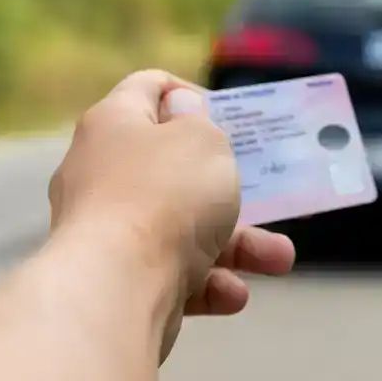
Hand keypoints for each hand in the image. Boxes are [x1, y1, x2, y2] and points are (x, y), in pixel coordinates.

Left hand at [48, 70, 294, 359]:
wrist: (116, 287)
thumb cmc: (166, 194)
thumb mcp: (204, 139)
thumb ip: (202, 123)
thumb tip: (181, 117)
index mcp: (114, 124)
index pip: (148, 88)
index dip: (189, 94)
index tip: (227, 115)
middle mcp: (102, 172)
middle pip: (173, 167)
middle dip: (227, 184)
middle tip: (261, 189)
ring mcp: (108, 229)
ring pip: (183, 227)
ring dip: (236, 243)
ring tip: (279, 258)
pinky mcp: (118, 278)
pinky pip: (171, 271)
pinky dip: (206, 281)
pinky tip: (233, 294)